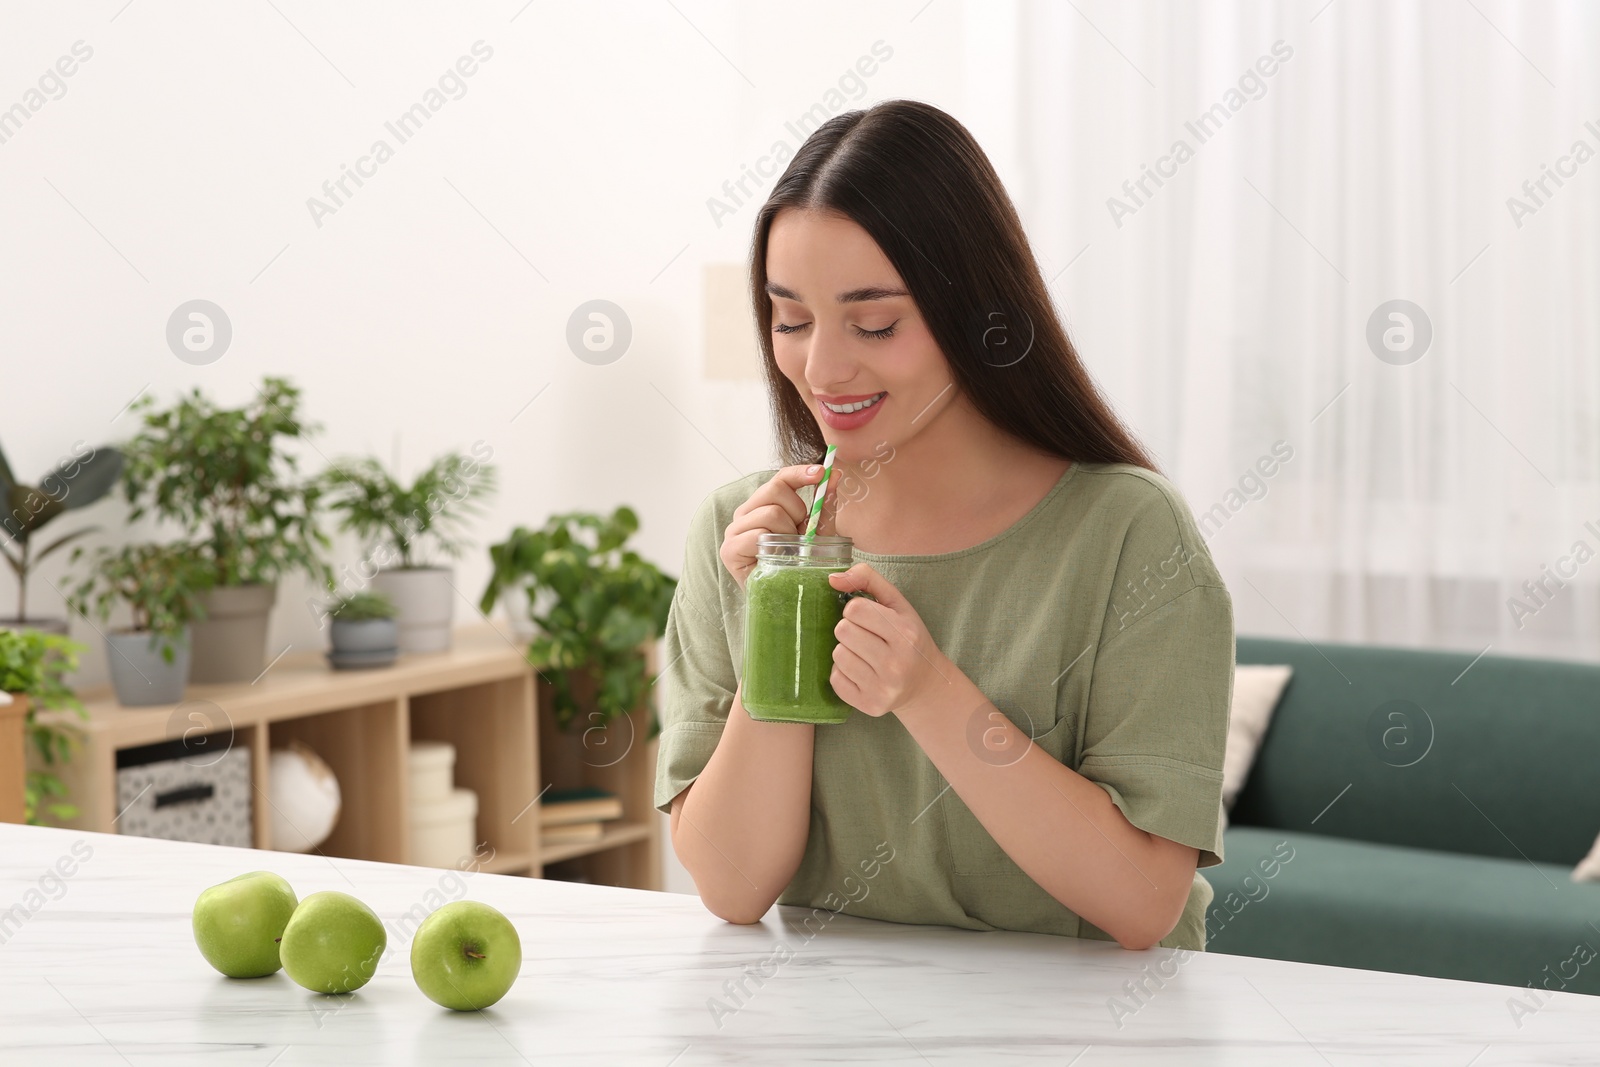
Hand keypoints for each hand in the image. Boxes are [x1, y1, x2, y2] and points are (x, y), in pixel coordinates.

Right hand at [720, 464, 830, 589]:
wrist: (785, 601)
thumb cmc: (799, 566)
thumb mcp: (816, 534)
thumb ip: (823, 507)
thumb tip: (835, 475)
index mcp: (763, 505)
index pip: (780, 478)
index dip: (800, 472)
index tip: (821, 473)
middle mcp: (745, 513)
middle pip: (775, 490)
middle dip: (797, 511)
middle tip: (801, 535)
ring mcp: (734, 531)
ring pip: (771, 513)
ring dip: (788, 533)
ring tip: (789, 552)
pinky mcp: (729, 550)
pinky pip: (758, 534)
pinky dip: (773, 546)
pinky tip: (776, 559)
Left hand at [826, 563, 952, 720]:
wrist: (924, 683)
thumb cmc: (907, 638)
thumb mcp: (897, 604)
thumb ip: (868, 579)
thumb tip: (832, 578)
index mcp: (905, 634)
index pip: (855, 608)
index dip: (855, 609)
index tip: (867, 617)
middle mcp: (896, 664)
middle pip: (843, 631)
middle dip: (848, 629)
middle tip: (863, 636)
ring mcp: (883, 688)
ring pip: (837, 655)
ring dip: (845, 650)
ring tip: (863, 654)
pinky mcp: (870, 705)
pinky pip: (835, 680)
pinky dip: (842, 673)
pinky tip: (860, 671)